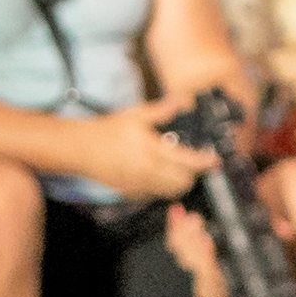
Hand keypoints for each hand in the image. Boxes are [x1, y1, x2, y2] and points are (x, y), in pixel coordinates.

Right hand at [67, 97, 202, 203]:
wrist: (81, 149)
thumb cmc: (107, 131)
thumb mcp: (136, 115)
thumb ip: (161, 111)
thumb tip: (181, 100)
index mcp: (150, 149)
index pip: (186, 160)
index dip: (204, 162)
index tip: (215, 161)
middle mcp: (146, 170)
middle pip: (182, 182)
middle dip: (193, 175)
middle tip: (195, 165)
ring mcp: (138, 184)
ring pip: (170, 192)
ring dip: (180, 184)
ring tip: (180, 171)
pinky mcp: (131, 193)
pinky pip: (155, 196)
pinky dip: (163, 189)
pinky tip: (159, 176)